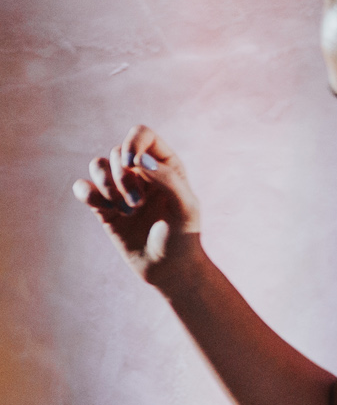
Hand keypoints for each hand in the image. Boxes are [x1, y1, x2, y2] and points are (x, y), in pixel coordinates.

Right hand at [71, 125, 203, 286]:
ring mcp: (121, 188)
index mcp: (166, 165)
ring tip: (127, 211)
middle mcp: (142, 172)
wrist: (170, 270)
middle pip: (117, 152)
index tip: (133, 164)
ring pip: (97, 165)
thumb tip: (139, 159)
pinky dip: (88, 195)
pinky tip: (106, 212)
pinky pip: (82, 187)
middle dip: (123, 177)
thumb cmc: (184, 238)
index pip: (142, 134)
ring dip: (107, 187)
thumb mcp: (186, 208)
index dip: (132, 143)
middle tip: (138, 204)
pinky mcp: (103, 206)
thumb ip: (168, 180)